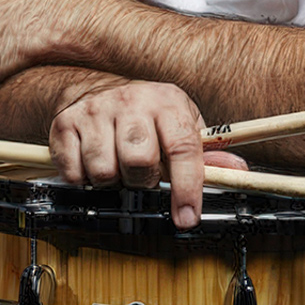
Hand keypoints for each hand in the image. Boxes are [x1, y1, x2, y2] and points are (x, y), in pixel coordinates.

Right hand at [48, 79, 248, 229]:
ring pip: (104, 170)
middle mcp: (131, 101)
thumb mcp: (181, 125)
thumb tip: (240, 171)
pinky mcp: (65, 122)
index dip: (187, 188)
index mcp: (167, 102)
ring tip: (117, 171)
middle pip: (139, 161)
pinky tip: (93, 166)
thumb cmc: (146, 115)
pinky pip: (74, 172)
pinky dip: (84, 180)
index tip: (187, 217)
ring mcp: (95, 110)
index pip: (183, 147)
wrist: (96, 87)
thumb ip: (208, 154)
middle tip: (142, 178)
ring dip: (112, 183)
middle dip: (143, 182)